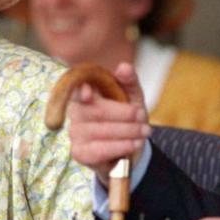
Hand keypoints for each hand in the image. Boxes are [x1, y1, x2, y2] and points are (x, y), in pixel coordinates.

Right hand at [66, 62, 150, 183]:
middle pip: (96, 111)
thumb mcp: (133, 96)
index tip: (88, 93)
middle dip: (123, 114)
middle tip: (142, 117)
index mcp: (84, 93)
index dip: (81, 90)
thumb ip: (129, 80)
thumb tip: (124, 67)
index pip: (76, 87)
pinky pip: (99, 150)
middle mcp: (75, 111)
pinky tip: (134, 144)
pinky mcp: (79, 153)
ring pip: (101, 131)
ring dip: (127, 131)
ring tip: (144, 131)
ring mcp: (75, 133)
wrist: (131, 145)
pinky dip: (120, 146)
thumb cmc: (128, 116)